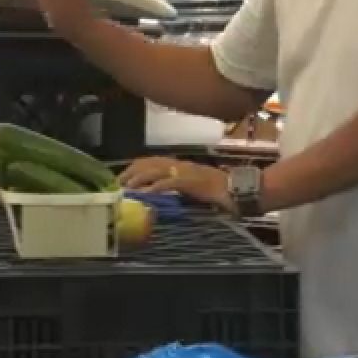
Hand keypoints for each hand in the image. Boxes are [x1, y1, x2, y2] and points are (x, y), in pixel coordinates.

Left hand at [119, 157, 233, 212]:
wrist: (238, 190)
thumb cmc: (216, 191)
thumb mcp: (190, 188)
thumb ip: (175, 188)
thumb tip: (156, 196)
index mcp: (179, 165)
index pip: (151, 161)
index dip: (134, 168)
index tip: (122, 177)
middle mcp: (180, 165)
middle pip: (149, 163)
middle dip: (131, 172)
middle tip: (118, 183)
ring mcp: (186, 172)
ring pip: (156, 170)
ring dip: (140, 178)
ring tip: (128, 187)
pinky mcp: (192, 182)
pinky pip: (171, 182)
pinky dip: (158, 187)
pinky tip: (148, 193)